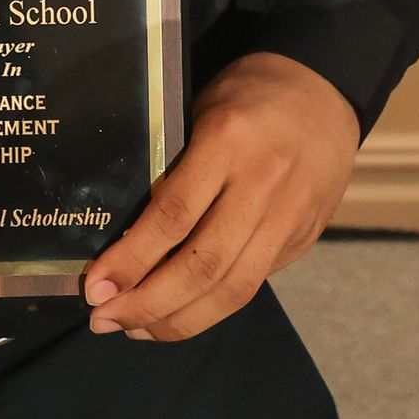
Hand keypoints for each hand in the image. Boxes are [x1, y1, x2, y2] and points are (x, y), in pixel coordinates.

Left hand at [82, 53, 358, 342]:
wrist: (323, 89)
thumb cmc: (246, 93)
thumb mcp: (201, 109)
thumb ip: (174, 166)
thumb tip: (125, 235)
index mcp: (228, 141)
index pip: (173, 216)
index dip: (131, 260)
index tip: (94, 287)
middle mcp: (263, 184)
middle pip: (202, 265)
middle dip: (147, 303)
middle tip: (104, 320)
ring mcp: (290, 215)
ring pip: (233, 288)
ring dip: (178, 319)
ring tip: (136, 328)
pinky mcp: (304, 237)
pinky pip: (254, 282)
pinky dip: (212, 306)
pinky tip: (179, 314)